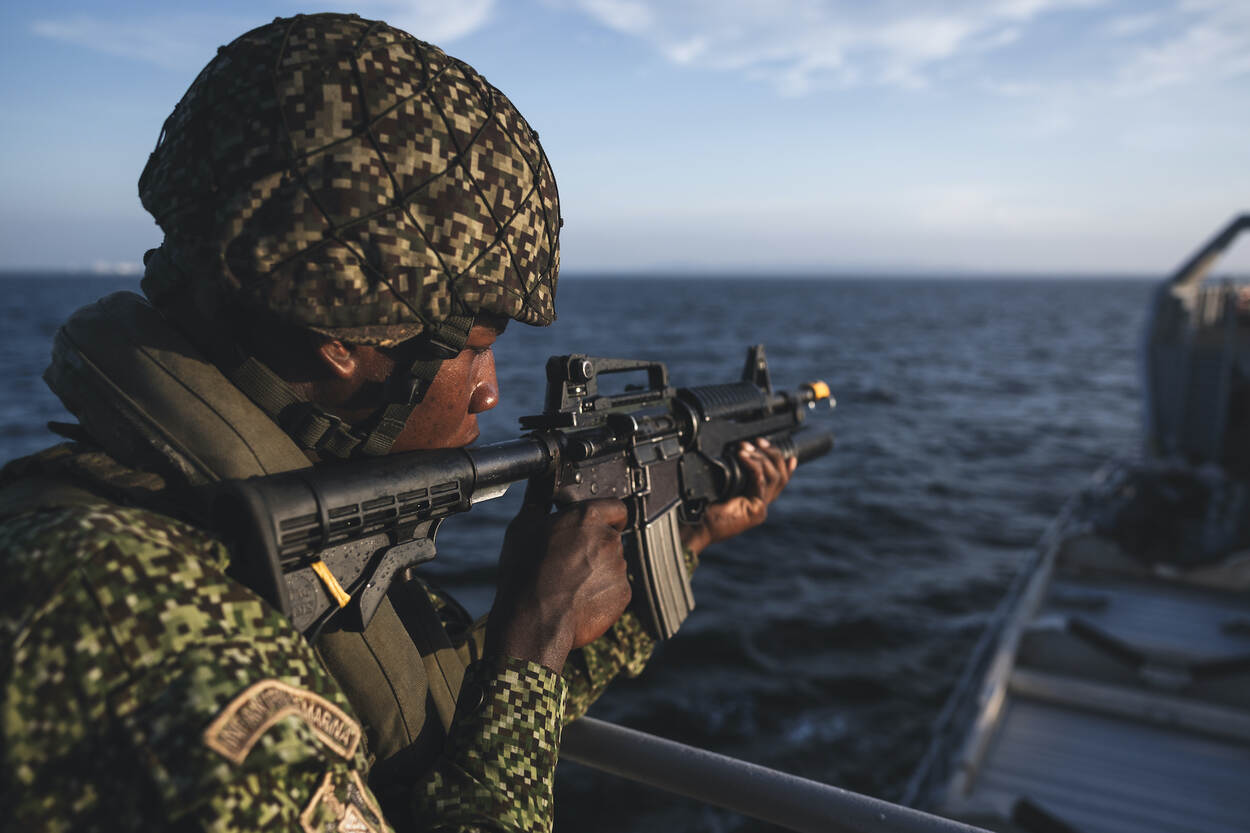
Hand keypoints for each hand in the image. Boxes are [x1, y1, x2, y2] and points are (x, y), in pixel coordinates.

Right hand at [486, 498, 630, 672]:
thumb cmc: (525, 573)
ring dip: (598, 571)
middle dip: (595, 547)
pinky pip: (615, 589)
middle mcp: (609, 539)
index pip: (616, 507)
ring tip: (569, 584)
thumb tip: (540, 489)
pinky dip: (601, 593)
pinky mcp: (623, 594)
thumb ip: (538, 503)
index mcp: (588, 517)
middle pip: (611, 538)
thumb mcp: (522, 528)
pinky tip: (577, 599)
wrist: (534, 620)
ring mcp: (619, 568)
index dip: (609, 515)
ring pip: (613, 564)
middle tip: (570, 560)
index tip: (599, 524)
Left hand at [680, 437, 795, 557]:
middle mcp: (761, 504)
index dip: (782, 462)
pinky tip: (744, 457)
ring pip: (774, 477)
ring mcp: (760, 508)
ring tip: (746, 448)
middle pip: (780, 475)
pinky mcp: (756, 510)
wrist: (697, 526)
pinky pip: (760, 482)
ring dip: (761, 458)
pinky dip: (753, 466)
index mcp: (755, 499)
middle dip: (772, 454)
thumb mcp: (723, 486)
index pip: (779, 479)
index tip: (773, 446)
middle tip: (758, 442)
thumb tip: (742, 452)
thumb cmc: (704, 508)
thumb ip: (736, 474)